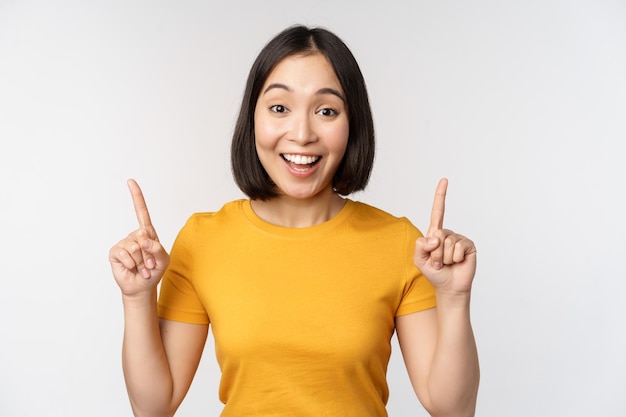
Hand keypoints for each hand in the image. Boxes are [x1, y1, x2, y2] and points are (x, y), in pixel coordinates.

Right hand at [109, 179, 169, 296]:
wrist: (142, 286)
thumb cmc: (154, 271)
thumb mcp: (163, 260)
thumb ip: (158, 249)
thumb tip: (143, 239)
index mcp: (148, 233)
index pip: (141, 212)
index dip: (136, 197)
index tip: (130, 181)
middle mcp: (135, 235)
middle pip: (143, 236)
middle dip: (149, 254)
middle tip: (149, 264)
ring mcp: (124, 243)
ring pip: (135, 247)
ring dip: (141, 261)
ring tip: (141, 267)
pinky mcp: (115, 252)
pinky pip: (125, 254)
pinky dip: (132, 264)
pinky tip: (132, 268)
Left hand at [414, 178, 475, 294]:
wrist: (449, 287)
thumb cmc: (434, 273)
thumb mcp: (419, 260)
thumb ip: (420, 246)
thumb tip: (435, 237)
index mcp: (435, 233)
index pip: (438, 211)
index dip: (441, 195)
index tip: (444, 180)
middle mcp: (447, 234)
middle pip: (438, 234)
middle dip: (436, 253)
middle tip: (438, 263)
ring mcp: (459, 239)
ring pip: (448, 243)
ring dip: (445, 258)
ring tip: (447, 264)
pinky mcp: (469, 246)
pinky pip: (459, 247)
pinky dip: (455, 258)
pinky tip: (457, 263)